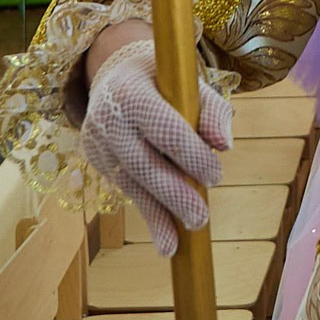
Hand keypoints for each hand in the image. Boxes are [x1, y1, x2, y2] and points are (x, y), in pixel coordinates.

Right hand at [81, 38, 231, 255]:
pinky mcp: (95, 159)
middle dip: (174, 195)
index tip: (216, 177)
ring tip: (177, 244)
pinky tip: (164, 235)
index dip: (192, 157)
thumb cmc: (164, 80)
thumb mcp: (189, 83)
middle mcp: (108, 118)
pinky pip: (125, 187)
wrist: (116, 75)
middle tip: (200, 219)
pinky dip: (147, 210)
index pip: (166, 131)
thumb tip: (224, 145)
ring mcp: (97, 141)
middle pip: (144, 164)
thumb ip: (212, 110)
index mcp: (133, 93)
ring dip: (157, 215)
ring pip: (131, 183)